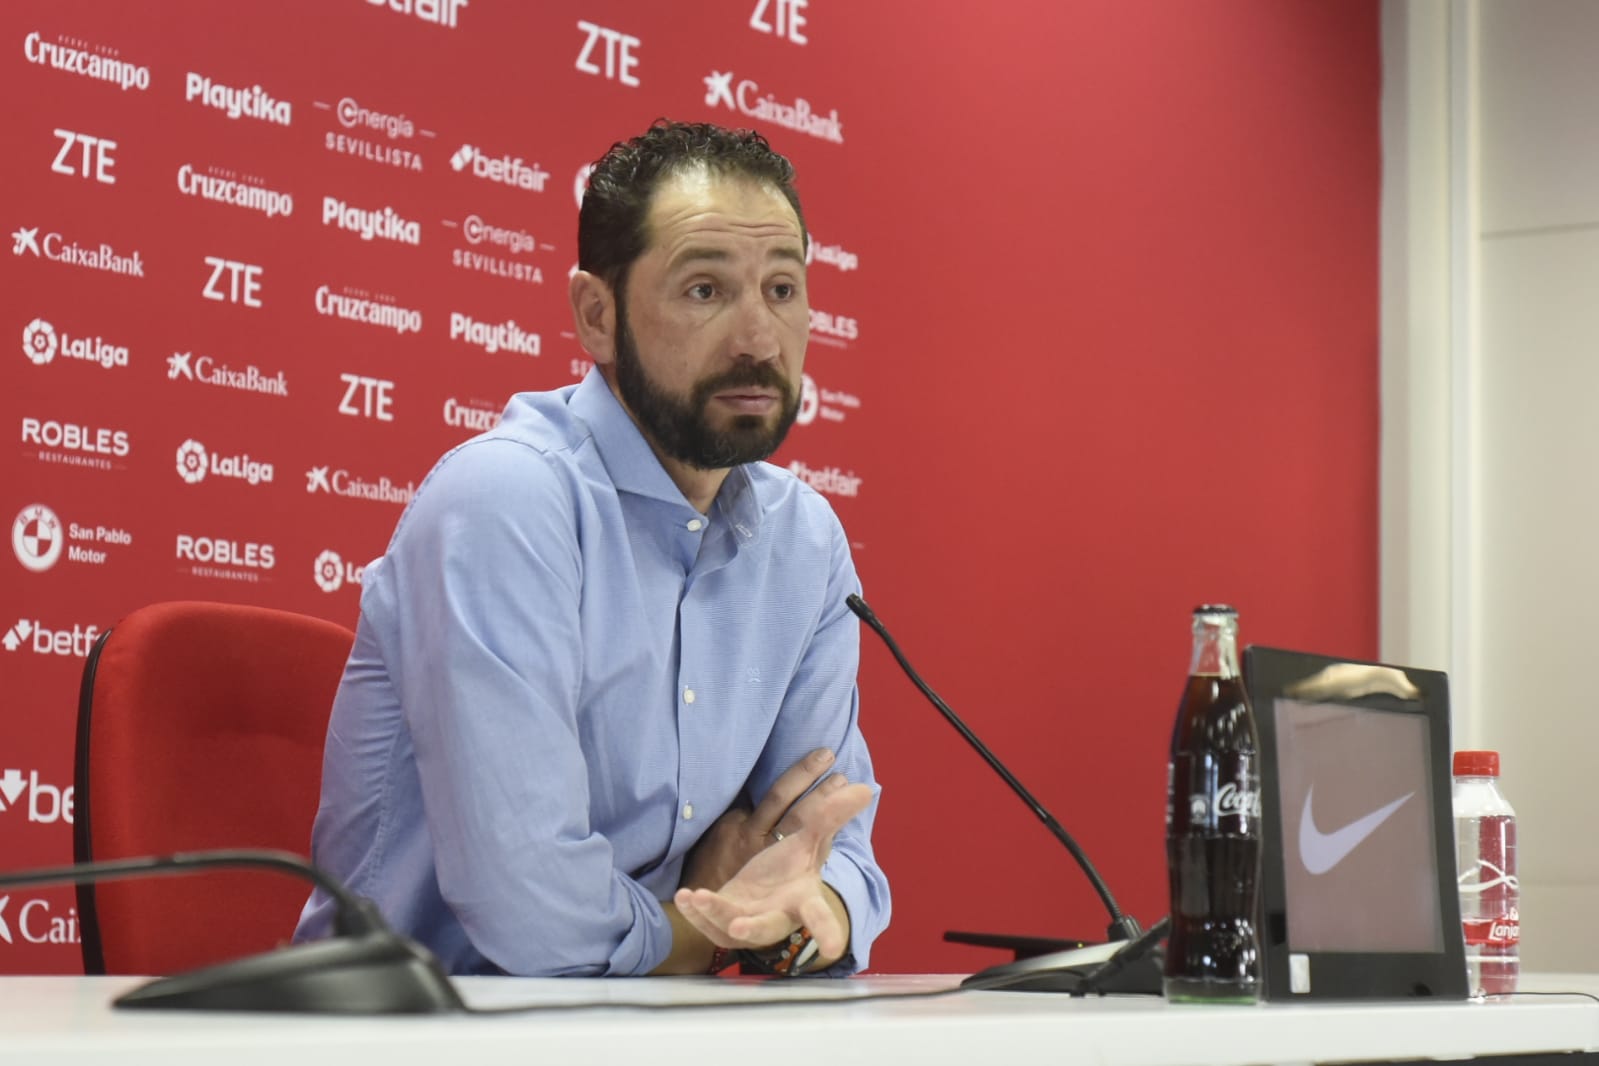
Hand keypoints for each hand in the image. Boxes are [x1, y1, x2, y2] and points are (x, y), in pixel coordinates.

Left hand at [674, 772, 871, 962]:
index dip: (826, 931)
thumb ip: (831, 817)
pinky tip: (685, 896)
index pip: (817, 917)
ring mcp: (745, 924)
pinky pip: (705, 921)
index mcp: (801, 901)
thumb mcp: (809, 842)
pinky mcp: (721, 923)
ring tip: (698, 897)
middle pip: (768, 928)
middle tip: (741, 927)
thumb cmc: (788, 872)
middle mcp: (773, 918)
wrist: (761, 897)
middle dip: (755, 928)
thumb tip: (865, 787)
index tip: (833, 947)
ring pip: (729, 925)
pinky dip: (694, 909)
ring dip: (713, 913)